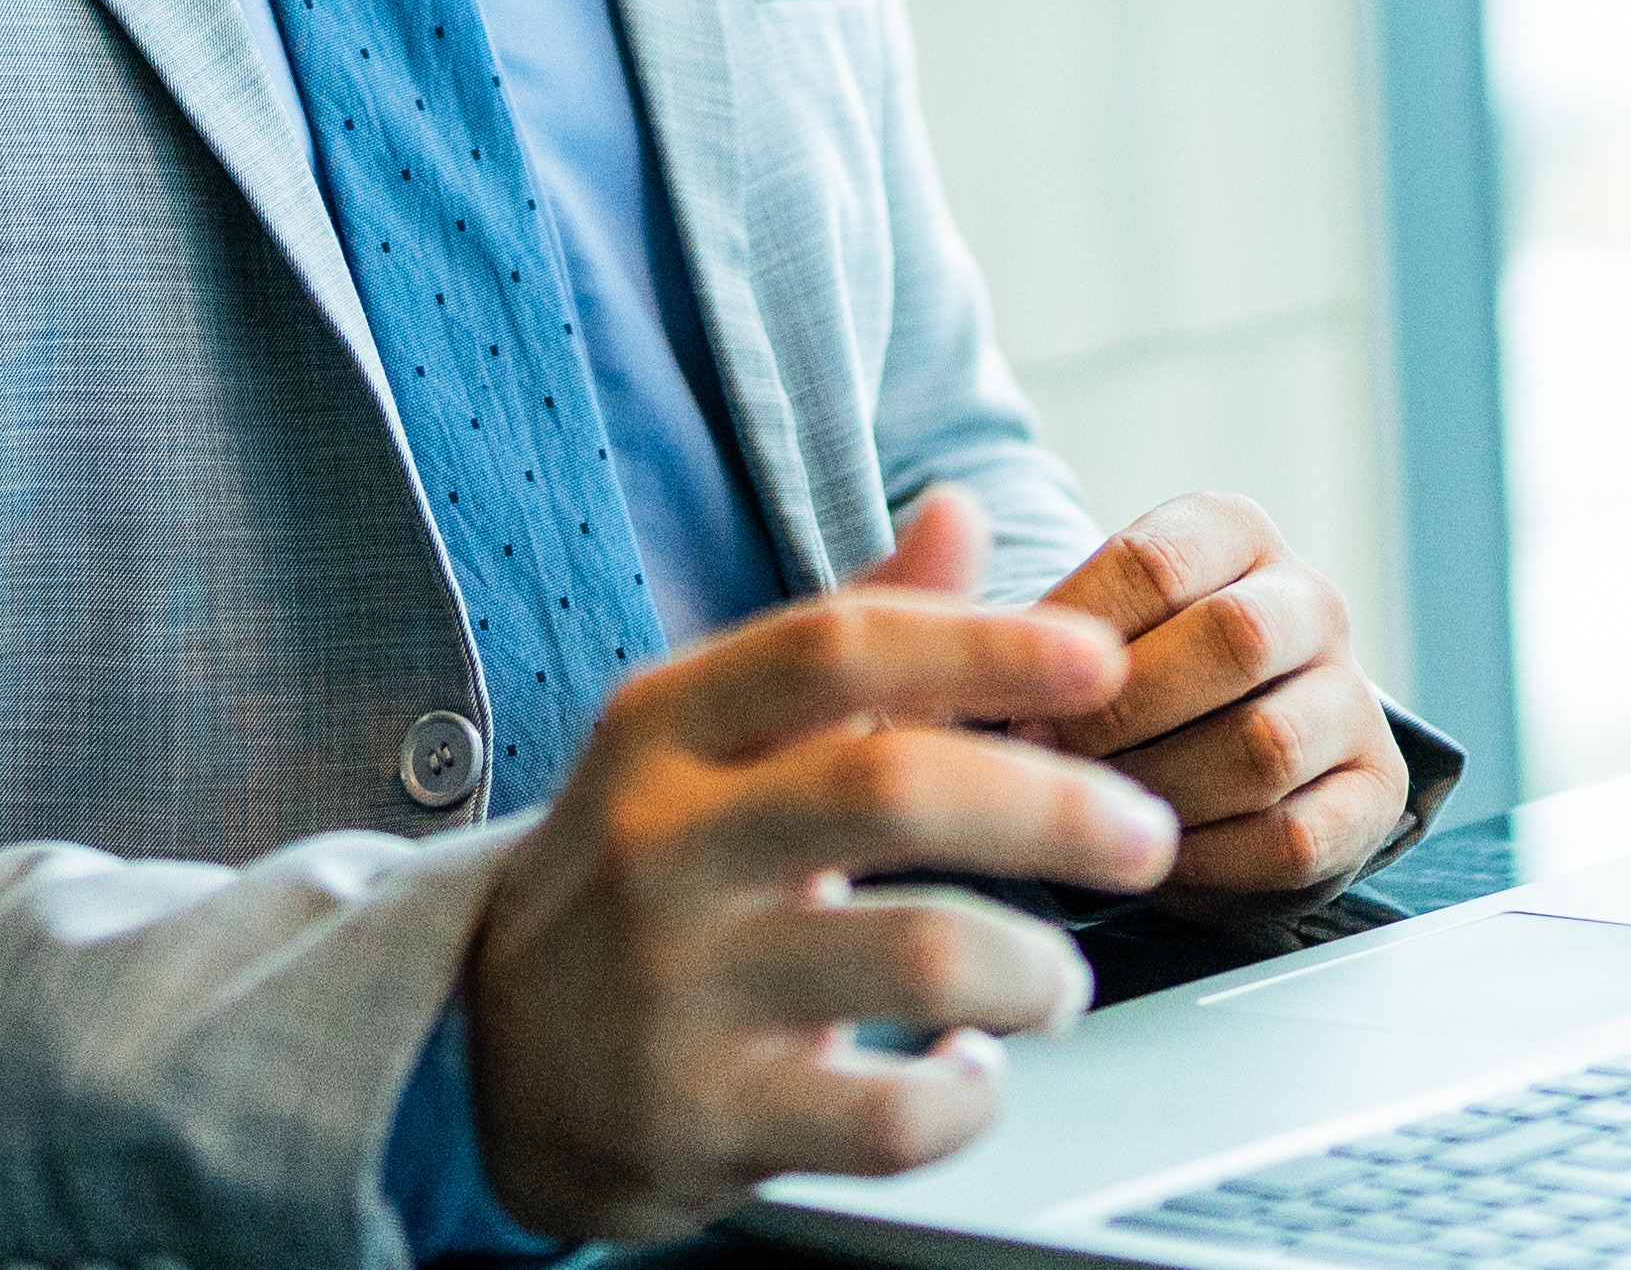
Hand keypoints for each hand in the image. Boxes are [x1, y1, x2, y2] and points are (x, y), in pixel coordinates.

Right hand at [464, 489, 1177, 1239]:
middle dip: (1057, 807)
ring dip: (1037, 970)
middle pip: (893, 789)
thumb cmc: (640, 880)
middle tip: (1145, 838)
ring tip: (1055, 983)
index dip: (986, 644)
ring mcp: (677, 989)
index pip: (836, 646)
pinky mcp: (704, 1119)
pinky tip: (968, 1073)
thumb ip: (847, 640)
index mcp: (665, 730)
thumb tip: (960, 512)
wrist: (485, 1058)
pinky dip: (970, 1098)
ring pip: (921, 960)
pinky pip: (895, 1116)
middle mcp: (661, 847)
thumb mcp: (709, 743)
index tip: (1102, 663)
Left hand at [1033, 490, 1409, 900]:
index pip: (1154, 562)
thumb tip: (951, 576)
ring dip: (1163, 791)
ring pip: (1267, 746)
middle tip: (1048, 760)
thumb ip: (1014, 614)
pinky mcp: (1374, 794)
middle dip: (1122, 715)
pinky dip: (1210, 861)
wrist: (1200, 763)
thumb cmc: (1113, 688)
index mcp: (1232, 533)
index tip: (1010, 697)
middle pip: (1233, 641)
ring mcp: (1354, 697)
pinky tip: (1155, 858)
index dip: (1070, 636)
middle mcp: (1309, 601)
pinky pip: (1295, 838)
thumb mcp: (1066, 631)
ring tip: (1093, 812)